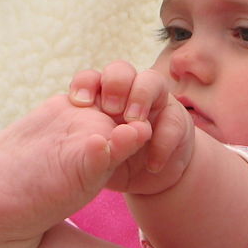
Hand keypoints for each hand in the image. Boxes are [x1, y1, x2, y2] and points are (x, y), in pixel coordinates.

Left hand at [68, 61, 193, 193]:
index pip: (90, 78)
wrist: (149, 177)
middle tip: (111, 109)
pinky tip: (153, 164)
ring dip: (141, 98)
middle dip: (115, 84)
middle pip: (121, 70)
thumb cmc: (116, 159)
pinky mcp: (177, 119)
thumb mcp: (99, 153)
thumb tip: (70, 145)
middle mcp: (128, 91)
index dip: (84, 83)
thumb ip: (86, 146)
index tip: (79, 102)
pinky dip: (163, 142)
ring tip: (135, 124)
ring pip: (152, 80)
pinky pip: (173, 120)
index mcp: (102, 98)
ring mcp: (156, 101)